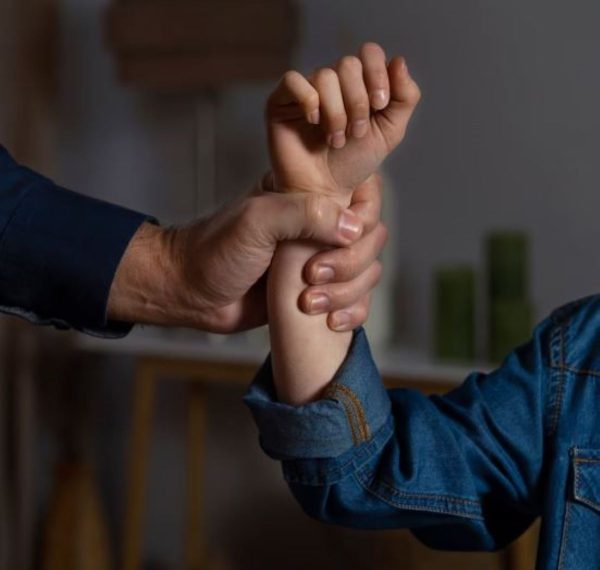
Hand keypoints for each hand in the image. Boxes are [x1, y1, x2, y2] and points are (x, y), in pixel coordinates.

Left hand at [107, 176, 384, 333]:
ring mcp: (322, 260)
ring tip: (309, 303)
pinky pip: (356, 301)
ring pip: (368, 272)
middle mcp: (320, 226)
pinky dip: (352, 313)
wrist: (192, 293)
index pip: (363, 194)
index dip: (363, 217)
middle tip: (313, 275)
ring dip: (348, 292)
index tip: (339, 238)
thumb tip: (353, 228)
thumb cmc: (215, 250)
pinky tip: (331, 322)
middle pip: (372, 238)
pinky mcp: (319, 292)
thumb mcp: (256, 220)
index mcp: (308, 196)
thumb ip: (304, 213)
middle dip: (351, 263)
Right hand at [267, 42, 420, 200]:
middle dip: (357, 101)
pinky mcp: (281, 101)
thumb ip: (405, 98)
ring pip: (325, 76)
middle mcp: (332, 82)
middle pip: (348, 64)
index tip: (379, 105)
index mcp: (359, 83)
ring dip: (336, 113)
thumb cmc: (353, 163)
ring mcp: (306, 90)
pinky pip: (293, 80)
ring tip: (335, 140)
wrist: (325, 191)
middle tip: (355, 133)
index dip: (377, 74)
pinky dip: (309, 101)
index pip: (369, 53)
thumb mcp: (390, 132)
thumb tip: (399, 60)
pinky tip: (313, 123)